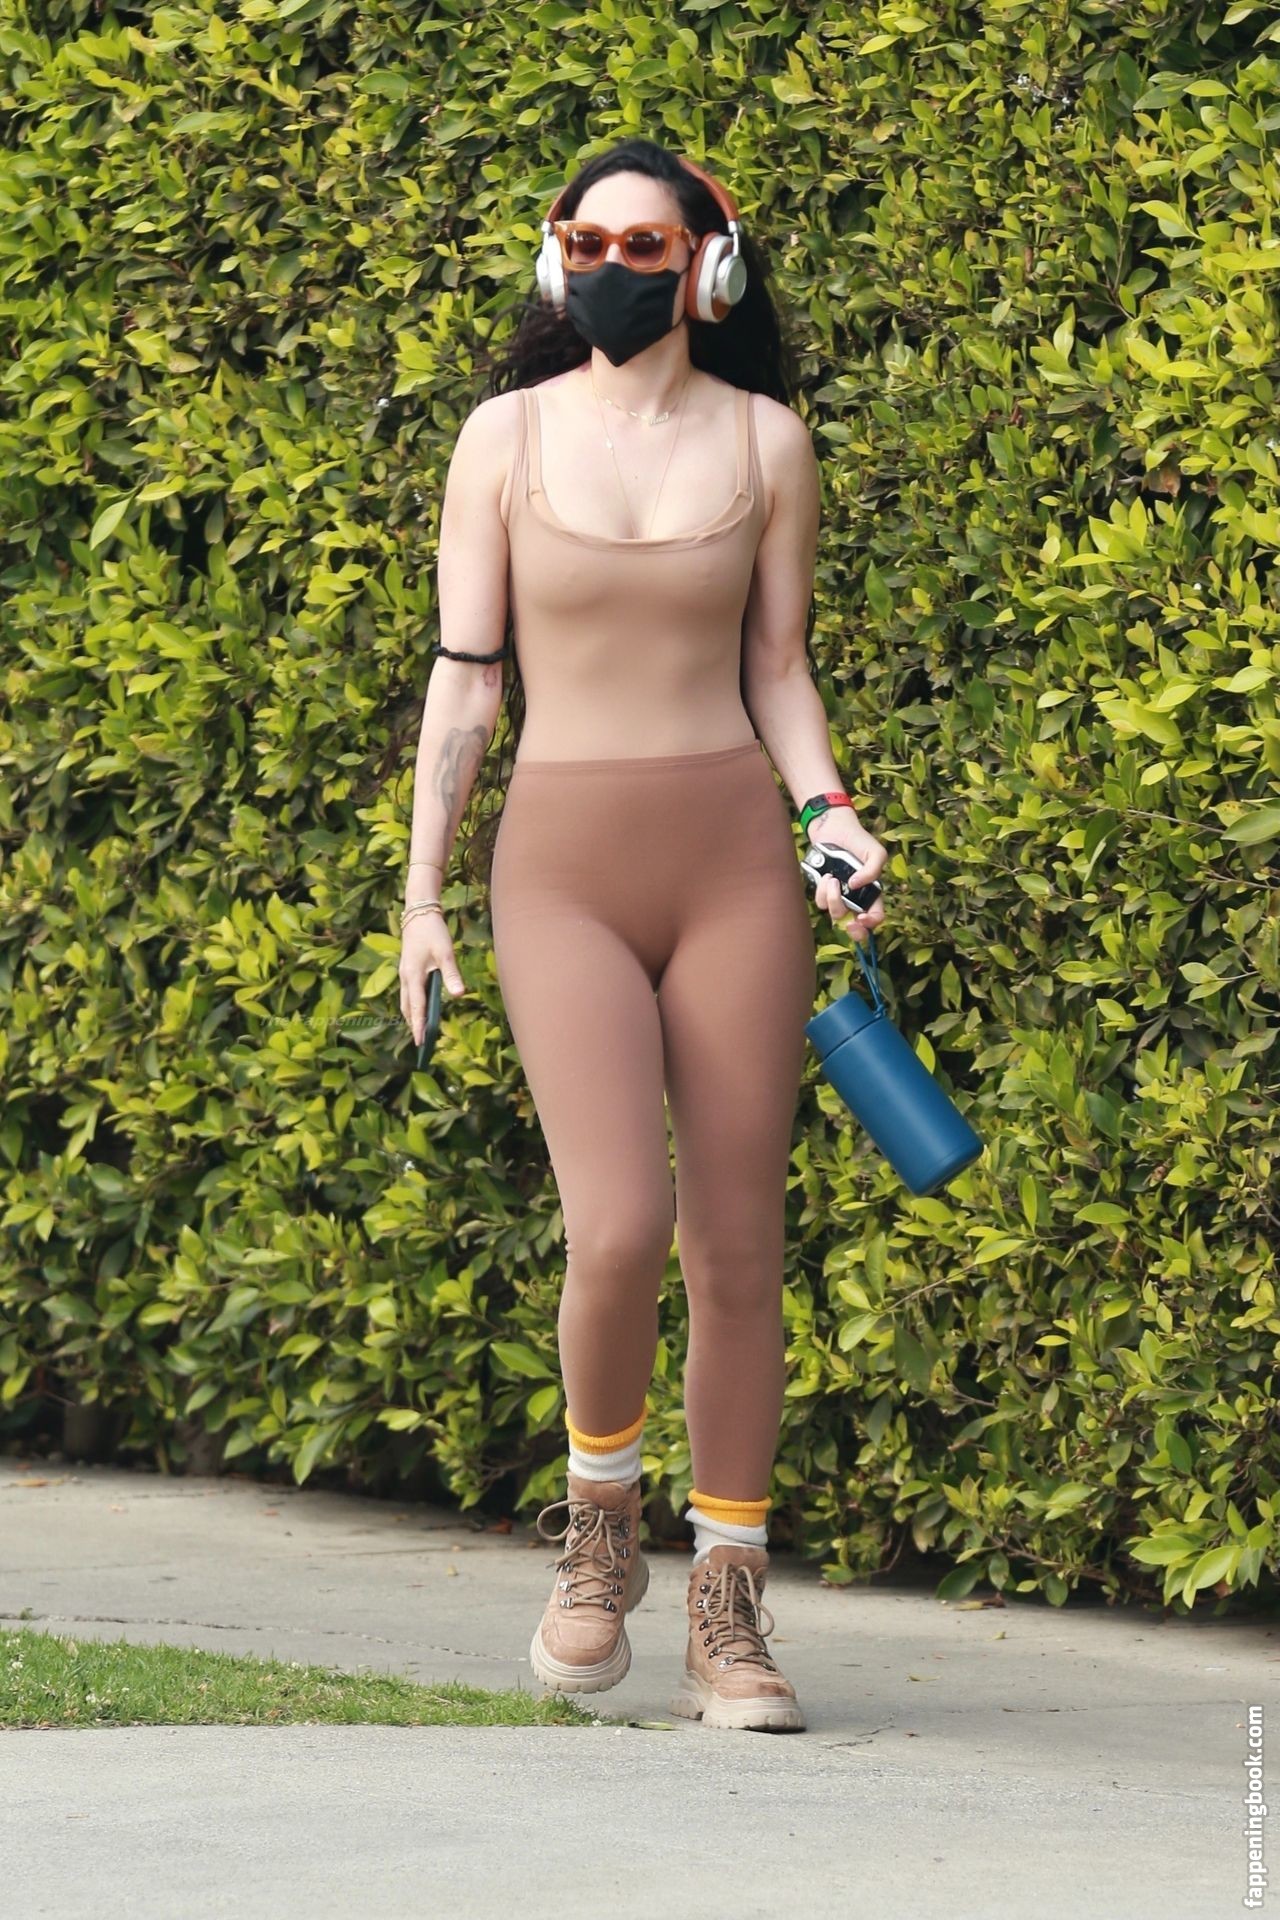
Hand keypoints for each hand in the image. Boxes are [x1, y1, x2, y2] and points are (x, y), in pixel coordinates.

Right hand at [399, 910, 465, 1046]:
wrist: (418, 913)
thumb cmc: (433, 932)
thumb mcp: (446, 952)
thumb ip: (452, 974)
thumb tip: (459, 995)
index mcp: (413, 976)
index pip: (416, 1007)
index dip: (418, 1025)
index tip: (421, 1042)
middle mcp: (405, 977)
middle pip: (407, 1008)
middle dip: (413, 1025)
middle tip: (421, 1043)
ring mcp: (404, 974)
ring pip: (405, 1001)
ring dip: (411, 1016)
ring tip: (420, 1031)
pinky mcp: (407, 970)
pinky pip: (408, 993)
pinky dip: (412, 1005)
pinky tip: (420, 1010)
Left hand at [805, 809, 887, 945]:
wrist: (834, 829)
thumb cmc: (858, 841)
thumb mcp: (875, 852)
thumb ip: (873, 871)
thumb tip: (856, 886)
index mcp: (872, 893)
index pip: (876, 916)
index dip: (871, 923)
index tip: (862, 917)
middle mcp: (856, 899)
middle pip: (856, 927)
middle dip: (854, 931)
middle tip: (850, 924)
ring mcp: (839, 896)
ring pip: (836, 914)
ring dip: (834, 899)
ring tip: (833, 879)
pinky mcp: (823, 891)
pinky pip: (821, 902)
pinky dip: (822, 891)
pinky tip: (826, 876)